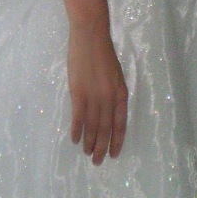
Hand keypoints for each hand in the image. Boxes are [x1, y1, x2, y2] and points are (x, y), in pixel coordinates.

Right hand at [67, 21, 127, 164]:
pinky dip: (77, 131)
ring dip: (90, 142)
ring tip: (87, 154)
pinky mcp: (78, 93)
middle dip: (102, 147)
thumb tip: (108, 112)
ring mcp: (94, 96)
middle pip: (106, 129)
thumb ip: (113, 93)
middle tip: (98, 161)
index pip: (120, 123)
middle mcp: (109, 98)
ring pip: (93, 127)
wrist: (90, 36)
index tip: (113, 153)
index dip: (117, 140)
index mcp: (120, 93)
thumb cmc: (102, 52)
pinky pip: (79, 118)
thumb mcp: (115, 74)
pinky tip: (75, 140)